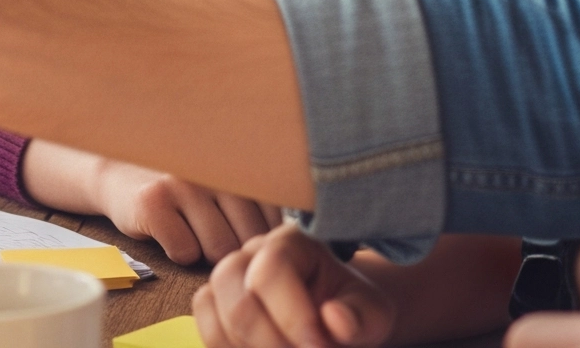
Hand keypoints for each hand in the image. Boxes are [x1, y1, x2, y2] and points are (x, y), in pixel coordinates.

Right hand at [94, 159, 280, 265]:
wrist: (118, 172)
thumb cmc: (182, 187)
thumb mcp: (222, 183)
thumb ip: (256, 203)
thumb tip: (293, 242)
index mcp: (237, 163)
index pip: (272, 219)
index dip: (257, 240)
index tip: (240, 233)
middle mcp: (214, 168)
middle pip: (245, 239)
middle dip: (231, 249)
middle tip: (208, 232)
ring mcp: (183, 182)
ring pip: (217, 249)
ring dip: (204, 251)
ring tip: (189, 229)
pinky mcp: (154, 202)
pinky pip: (184, 252)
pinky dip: (177, 252)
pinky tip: (168, 231)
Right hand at [197, 223, 395, 347]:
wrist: (335, 321)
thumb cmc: (353, 312)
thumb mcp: (372, 314)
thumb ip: (361, 317)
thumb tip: (334, 319)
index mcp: (293, 241)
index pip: (272, 268)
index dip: (292, 316)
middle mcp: (251, 251)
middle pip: (233, 288)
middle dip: (270, 339)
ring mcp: (227, 278)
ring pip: (213, 311)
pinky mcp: (214, 306)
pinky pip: (208, 332)